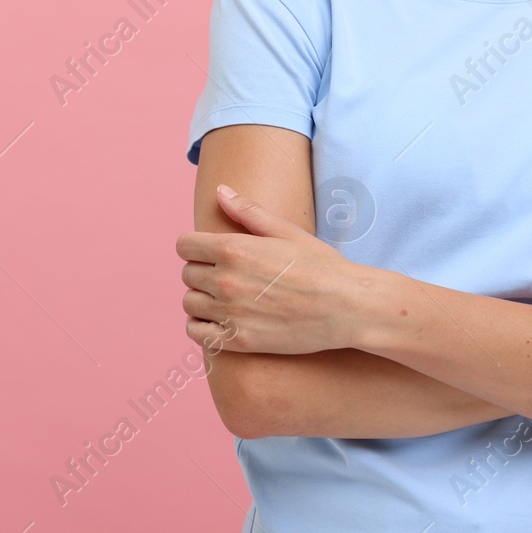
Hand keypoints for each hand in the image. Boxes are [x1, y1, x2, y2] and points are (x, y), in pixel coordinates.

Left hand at [176, 184, 365, 356]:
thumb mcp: (286, 231)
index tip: (209, 252)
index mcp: (234, 248)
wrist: (347, 308)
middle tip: (226, 276)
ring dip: (201, 299)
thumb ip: (248, 212)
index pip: (184, 245)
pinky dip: (201, 327)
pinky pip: (197, 334)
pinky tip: (219, 321)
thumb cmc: (321, 266)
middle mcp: (226, 280)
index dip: (195, 247)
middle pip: (187, 274)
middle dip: (202, 272)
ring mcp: (231, 313)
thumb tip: (221, 191)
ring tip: (224, 299)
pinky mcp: (239, 341)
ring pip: (189, 303)